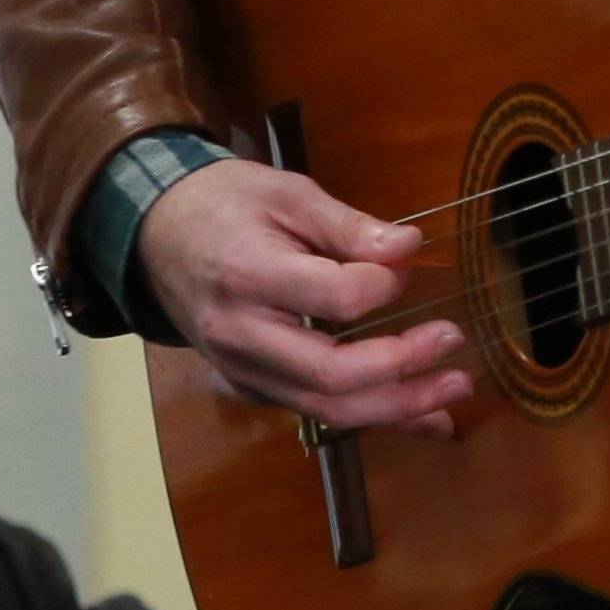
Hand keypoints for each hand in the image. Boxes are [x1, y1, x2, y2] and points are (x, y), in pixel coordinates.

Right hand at [139, 158, 470, 433]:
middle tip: (453, 344)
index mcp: (249, 276)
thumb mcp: (286, 193)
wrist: (155, 235)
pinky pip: (315, 413)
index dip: (382, 287)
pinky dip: (373, 415)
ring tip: (453, 392)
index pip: (334, 298)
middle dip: (403, 369)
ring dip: (399, 407)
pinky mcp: (250, 387)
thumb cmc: (224, 204)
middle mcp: (242, 336)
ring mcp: (242, 370)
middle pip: (332, 378)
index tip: (405, 266)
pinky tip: (422, 413)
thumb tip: (411, 250)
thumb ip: (348, 226)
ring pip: (326, 410)